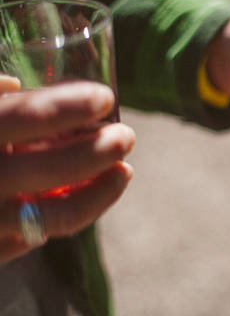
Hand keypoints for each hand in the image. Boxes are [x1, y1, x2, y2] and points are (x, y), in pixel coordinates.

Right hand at [0, 79, 134, 263]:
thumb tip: (11, 82)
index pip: (23, 118)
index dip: (69, 107)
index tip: (105, 98)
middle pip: (50, 170)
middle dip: (97, 151)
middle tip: (126, 137)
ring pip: (56, 215)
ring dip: (99, 193)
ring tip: (123, 172)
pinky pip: (37, 237)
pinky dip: (70, 215)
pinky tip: (91, 196)